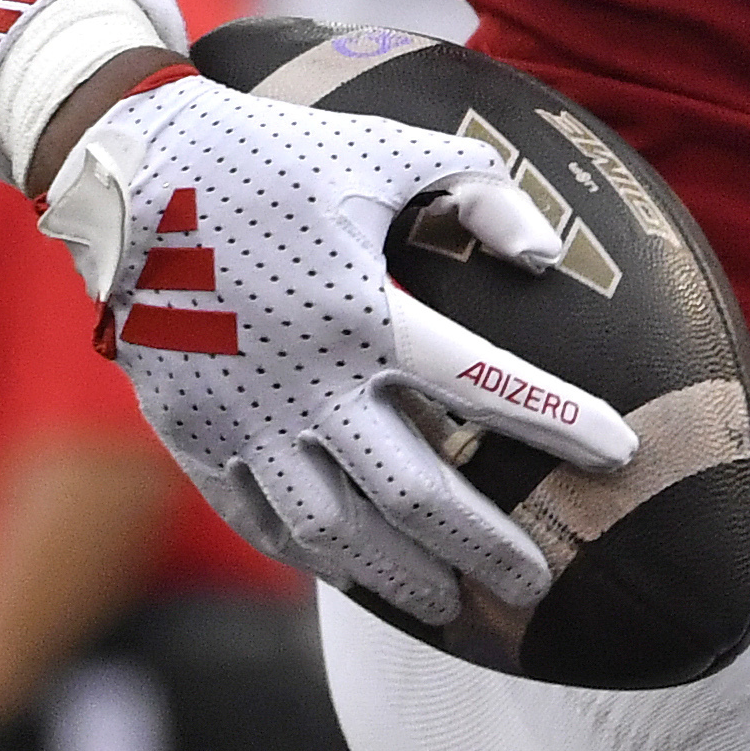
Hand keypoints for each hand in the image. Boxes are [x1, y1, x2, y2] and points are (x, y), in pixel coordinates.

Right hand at [57, 72, 638, 629]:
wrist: (129, 175)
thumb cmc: (270, 156)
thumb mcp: (382, 150)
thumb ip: (478, 193)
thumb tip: (544, 257)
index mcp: (362, 310)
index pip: (484, 383)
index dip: (558, 422)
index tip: (620, 452)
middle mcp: (307, 380)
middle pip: (415, 493)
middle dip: (487, 545)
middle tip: (537, 580)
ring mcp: (244, 419)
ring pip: (335, 530)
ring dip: (402, 574)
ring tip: (450, 601)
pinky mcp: (196, 436)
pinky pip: (261, 521)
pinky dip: (312, 557)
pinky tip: (354, 573)